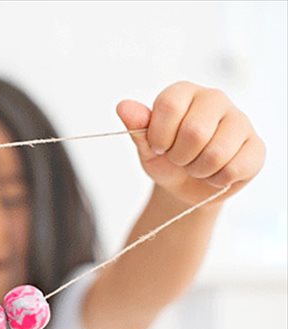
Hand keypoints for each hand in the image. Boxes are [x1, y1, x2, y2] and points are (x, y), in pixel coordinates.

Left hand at [116, 81, 264, 206]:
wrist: (184, 186)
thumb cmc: (164, 159)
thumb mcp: (146, 145)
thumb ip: (137, 126)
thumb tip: (124, 107)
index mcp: (184, 92)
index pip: (169, 106)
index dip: (160, 136)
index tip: (159, 147)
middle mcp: (214, 98)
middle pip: (195, 131)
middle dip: (179, 157)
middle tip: (179, 159)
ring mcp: (239, 120)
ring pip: (216, 153)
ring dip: (198, 170)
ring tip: (195, 166)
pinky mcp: (255, 146)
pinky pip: (234, 169)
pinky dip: (216, 180)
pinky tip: (214, 174)